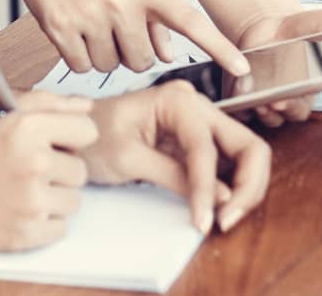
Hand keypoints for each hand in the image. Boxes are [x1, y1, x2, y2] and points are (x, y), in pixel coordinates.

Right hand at [0, 91, 97, 251]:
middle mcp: (33, 163)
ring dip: (53, 196)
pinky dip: (42, 222)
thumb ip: (41, 102)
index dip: (70, 134)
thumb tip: (83, 105)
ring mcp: (30, 202)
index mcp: (24, 126)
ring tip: (17, 189)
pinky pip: (59, 227)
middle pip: (80, 168)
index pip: (87, 129)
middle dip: (59, 167)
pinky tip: (14, 210)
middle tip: (25, 168)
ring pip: (73, 200)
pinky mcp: (24, 235)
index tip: (56, 140)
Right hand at [5, 0, 247, 76]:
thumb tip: (170, 55)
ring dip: (104, 54)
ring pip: (110, 66)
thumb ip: (152, 15)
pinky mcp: (59, 29)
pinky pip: (81, 66)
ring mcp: (88, 17)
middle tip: (115, 26)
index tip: (243, 70)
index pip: (190, 21)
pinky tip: (73, 31)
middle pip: (142, 60)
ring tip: (91, 22)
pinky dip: (79, 57)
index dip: (218, 48)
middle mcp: (119, 2)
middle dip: (131, 52)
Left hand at [80, 81, 271, 234]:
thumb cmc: (92, 136)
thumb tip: (219, 198)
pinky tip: (216, 208)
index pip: (206, 149)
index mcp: (177, 100)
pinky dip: (229, 188)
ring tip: (222, 219)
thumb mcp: (127, 159)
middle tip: (228, 221)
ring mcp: (201, 123)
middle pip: (247, 145)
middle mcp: (197, 106)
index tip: (205, 222)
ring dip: (243, 189)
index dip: (208, 189)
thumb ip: (174, 176)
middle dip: (246, 186)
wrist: (73, 132)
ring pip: (244, 155)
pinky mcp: (197, 142)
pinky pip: (227, 165)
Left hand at [237, 6, 321, 128]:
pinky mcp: (247, 99)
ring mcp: (272, 99)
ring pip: (270, 118)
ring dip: (264, 111)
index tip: (306, 98)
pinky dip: (241, 108)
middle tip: (280, 99)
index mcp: (320, 85)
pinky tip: (242, 95)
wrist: (265, 22)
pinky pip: (243, 113)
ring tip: (261, 98)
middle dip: (289, 108)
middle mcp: (298, 98)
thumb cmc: (305, 27)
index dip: (317, 99)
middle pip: (296, 113)